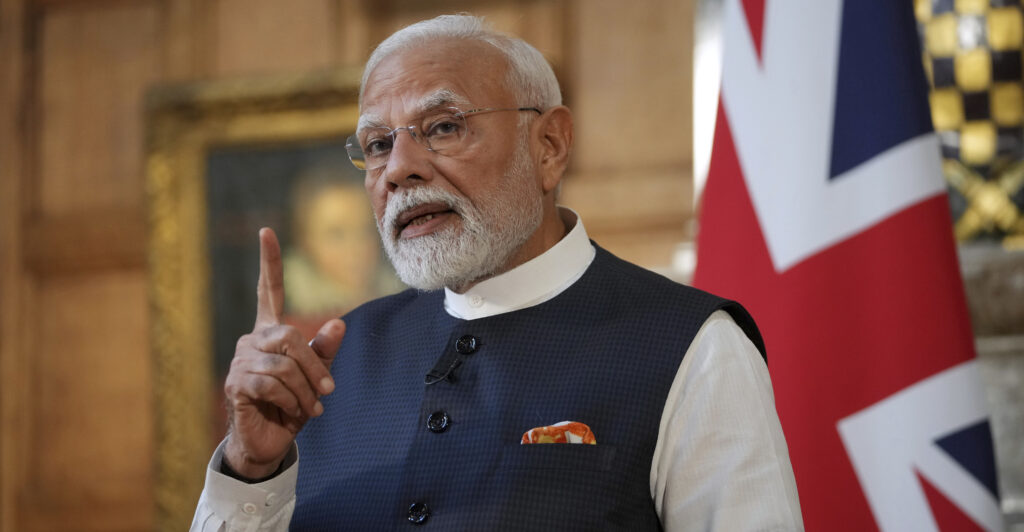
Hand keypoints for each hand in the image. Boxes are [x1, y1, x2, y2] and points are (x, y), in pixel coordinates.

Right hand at [222, 227, 345, 478]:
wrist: (269, 442)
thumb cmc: (292, 406)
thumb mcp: (316, 377)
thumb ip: (325, 351)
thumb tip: (339, 321)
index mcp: (270, 333)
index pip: (269, 290)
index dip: (269, 262)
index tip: (267, 232)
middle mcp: (252, 341)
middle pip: (290, 336)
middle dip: (314, 366)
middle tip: (327, 391)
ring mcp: (240, 362)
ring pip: (284, 365)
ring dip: (305, 390)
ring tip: (311, 408)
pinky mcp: (236, 384)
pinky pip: (272, 384)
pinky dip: (291, 401)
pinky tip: (295, 412)